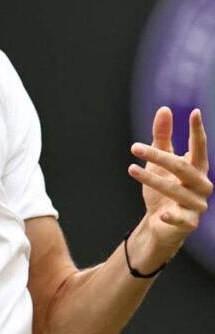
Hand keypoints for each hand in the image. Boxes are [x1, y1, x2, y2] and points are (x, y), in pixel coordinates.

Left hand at [128, 107, 212, 252]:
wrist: (160, 224)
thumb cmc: (163, 189)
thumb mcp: (159, 162)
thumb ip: (162, 137)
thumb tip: (165, 109)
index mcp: (197, 169)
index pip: (199, 147)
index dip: (198, 131)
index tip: (195, 112)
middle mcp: (201, 185)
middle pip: (182, 167)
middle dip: (158, 156)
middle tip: (134, 147)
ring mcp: (196, 204)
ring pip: (175, 190)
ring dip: (151, 179)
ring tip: (131, 169)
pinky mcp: (188, 222)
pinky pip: (182, 218)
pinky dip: (172, 216)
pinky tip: (162, 213)